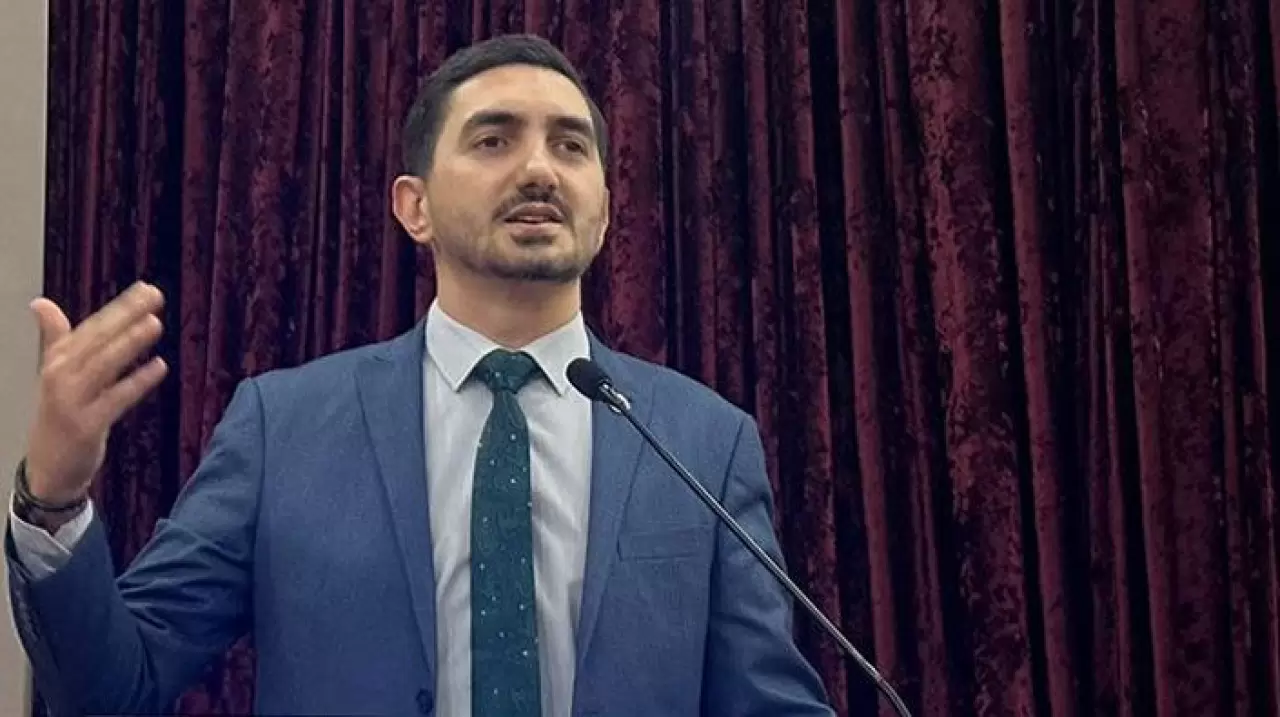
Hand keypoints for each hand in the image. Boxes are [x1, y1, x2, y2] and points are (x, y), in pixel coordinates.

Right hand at [22, 282, 167, 503]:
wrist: (47, 467)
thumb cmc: (57, 415)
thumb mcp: (54, 374)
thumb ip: (56, 337)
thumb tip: (40, 303)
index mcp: (57, 361)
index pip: (92, 327)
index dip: (119, 307)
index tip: (145, 288)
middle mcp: (61, 377)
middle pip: (97, 340)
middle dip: (126, 316)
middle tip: (154, 296)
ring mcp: (72, 402)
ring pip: (104, 366)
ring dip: (129, 343)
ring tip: (155, 324)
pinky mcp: (86, 426)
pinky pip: (115, 399)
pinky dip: (136, 382)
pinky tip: (159, 367)